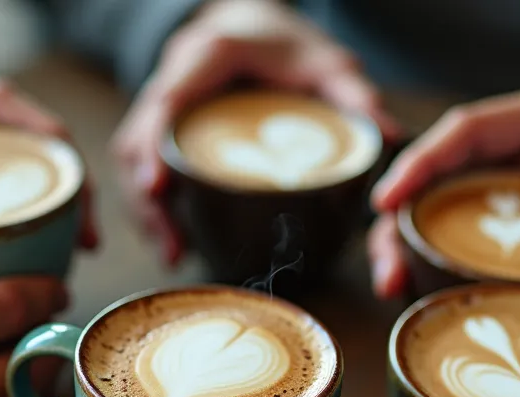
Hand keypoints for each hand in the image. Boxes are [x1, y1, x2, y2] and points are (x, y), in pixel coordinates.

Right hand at [113, 0, 398, 263]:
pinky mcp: (162, 123)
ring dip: (147, 206)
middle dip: (148, 197)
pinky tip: (172, 237)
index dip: (154, 147)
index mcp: (206, 57)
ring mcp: (161, 100)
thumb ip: (352, 92)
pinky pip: (142, 162)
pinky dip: (153, 200)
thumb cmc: (286, 42)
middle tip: (172, 245)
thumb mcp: (326, 60)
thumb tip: (387, 133)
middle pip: (137, 140)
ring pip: (132, 155)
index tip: (157, 188)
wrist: (253, 21)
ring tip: (173, 251)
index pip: (167, 102)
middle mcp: (173, 76)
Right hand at [368, 75, 519, 300]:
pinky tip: (424, 292)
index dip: (424, 162)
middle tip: (386, 272)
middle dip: (404, 217)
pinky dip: (441, 256)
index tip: (388, 199)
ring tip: (394, 290)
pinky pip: (468, 224)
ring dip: (412, 241)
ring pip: (446, 198)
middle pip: (445, 168)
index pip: (474, 130)